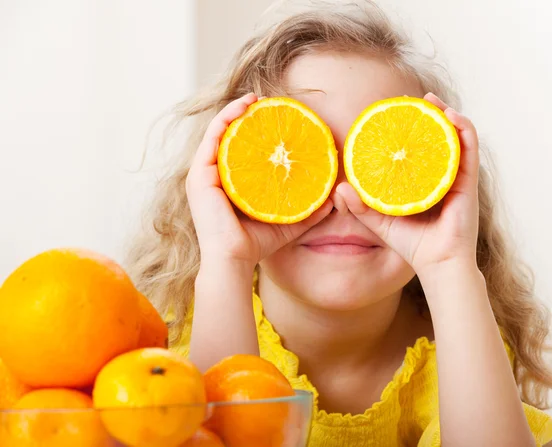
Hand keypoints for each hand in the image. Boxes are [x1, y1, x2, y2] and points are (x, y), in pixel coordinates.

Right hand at [186, 93, 332, 266]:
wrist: (234, 260)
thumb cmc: (256, 243)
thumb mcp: (288, 221)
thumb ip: (308, 211)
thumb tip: (334, 200)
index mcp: (229, 183)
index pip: (240, 149)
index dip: (254, 129)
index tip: (276, 117)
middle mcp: (214, 175)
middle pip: (228, 136)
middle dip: (245, 115)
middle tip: (267, 102)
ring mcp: (204, 174)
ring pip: (218, 131)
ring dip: (235, 110)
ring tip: (255, 98)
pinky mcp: (199, 175)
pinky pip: (212, 138)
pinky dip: (226, 119)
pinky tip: (243, 108)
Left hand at [337, 93, 479, 275]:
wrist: (437, 264)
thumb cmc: (412, 245)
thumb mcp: (380, 222)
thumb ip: (360, 206)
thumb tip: (339, 189)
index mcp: (422, 182)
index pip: (417, 149)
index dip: (408, 130)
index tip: (392, 114)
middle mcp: (441, 175)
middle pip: (436, 137)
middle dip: (426, 115)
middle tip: (410, 101)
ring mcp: (456, 177)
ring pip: (455, 136)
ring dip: (446, 114)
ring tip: (430, 100)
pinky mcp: (468, 181)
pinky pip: (469, 149)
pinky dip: (463, 129)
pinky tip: (450, 116)